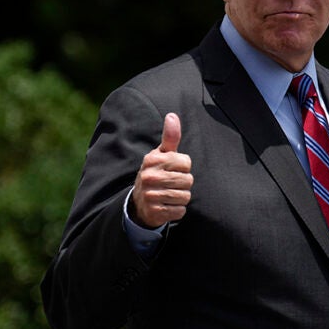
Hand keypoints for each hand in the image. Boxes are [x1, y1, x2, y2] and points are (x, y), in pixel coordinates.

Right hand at [131, 112, 192, 227]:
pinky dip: (177, 210)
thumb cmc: (157, 173)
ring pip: (185, 196)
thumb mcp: (162, 155)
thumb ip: (170, 137)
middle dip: (184, 183)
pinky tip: (167, 206)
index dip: (183, 167)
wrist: (140, 203)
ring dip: (181, 197)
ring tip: (169, 194)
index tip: (172, 169)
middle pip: (188, 180)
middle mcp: (149, 176)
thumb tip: (172, 115)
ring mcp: (150, 195)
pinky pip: (180, 211)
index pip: (186, 162)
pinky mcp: (154, 212)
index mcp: (152, 160)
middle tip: (171, 184)